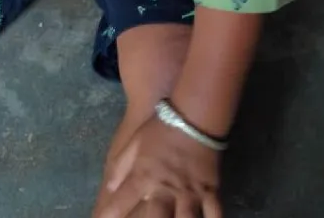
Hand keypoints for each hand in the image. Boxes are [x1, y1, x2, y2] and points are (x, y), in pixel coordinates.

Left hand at [97, 115, 221, 217]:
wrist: (194, 115)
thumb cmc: (162, 126)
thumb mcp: (136, 141)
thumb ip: (121, 165)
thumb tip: (109, 188)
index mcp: (144, 178)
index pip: (121, 203)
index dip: (109, 215)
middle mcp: (166, 190)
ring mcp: (189, 193)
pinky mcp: (209, 190)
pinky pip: (214, 214)